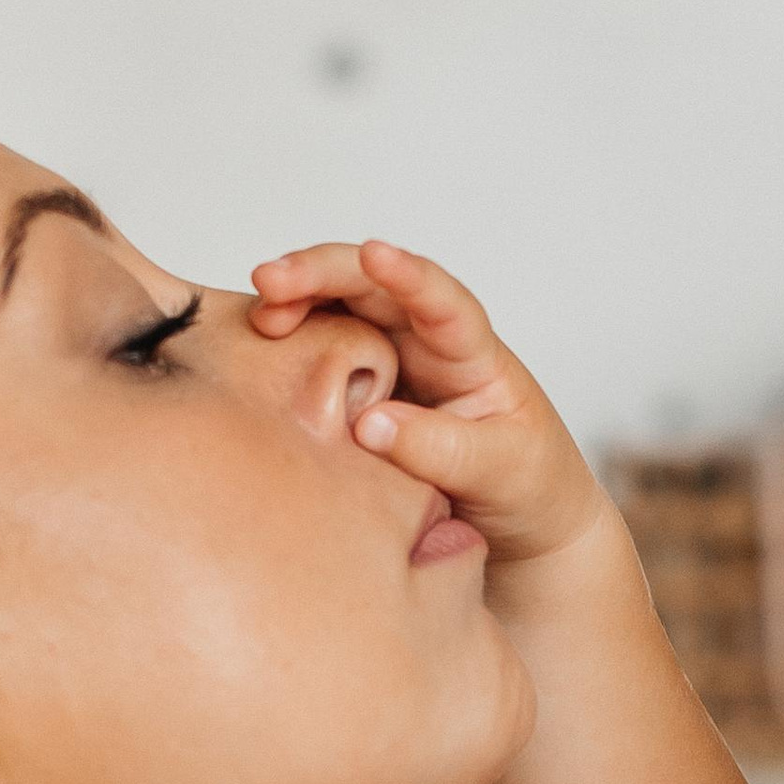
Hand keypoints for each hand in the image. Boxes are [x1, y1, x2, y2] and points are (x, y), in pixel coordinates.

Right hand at [249, 238, 609, 588]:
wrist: (521, 527)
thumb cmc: (528, 488)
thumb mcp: (503, 471)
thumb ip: (442, 449)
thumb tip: (368, 425)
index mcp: (472, 355)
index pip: (441, 302)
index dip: (408, 276)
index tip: (376, 256)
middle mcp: (423, 346)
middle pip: (370, 289)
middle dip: (321, 274)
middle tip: (270, 281)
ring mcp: (385, 364)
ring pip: (334, 313)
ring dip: (294, 303)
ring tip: (259, 316)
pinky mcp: (353, 393)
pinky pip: (315, 357)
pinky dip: (285, 349)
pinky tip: (254, 350)